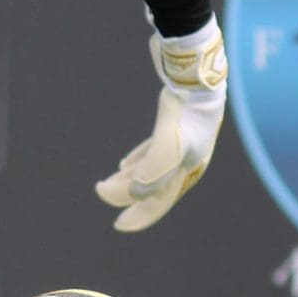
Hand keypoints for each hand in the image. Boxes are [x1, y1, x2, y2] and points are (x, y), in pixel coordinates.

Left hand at [95, 14, 226, 231]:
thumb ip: (152, 173)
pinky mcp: (169, 124)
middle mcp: (186, 161)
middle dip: (128, 197)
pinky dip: (137, 161)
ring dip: (128, 178)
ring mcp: (179, 141)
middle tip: (102, 194)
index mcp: (187, 171)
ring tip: (106, 182)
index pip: (159, 202)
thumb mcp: (168, 146)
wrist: (195, 73)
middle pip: (154, 188)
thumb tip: (134, 195)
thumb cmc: (186, 111)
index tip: (117, 224)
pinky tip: (123, 165)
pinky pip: (151, 151)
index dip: (139, 216)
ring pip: (150, 170)